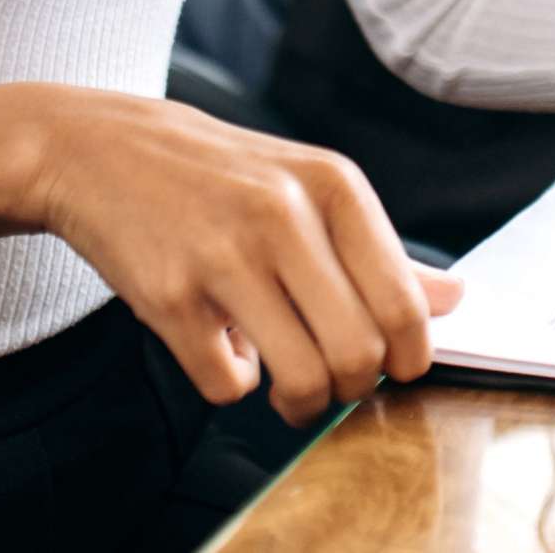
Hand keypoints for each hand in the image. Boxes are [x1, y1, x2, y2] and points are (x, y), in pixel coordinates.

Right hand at [0, 84, 462, 424]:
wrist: (100, 151)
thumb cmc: (219, 177)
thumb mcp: (307, 188)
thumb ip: (380, 252)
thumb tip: (454, 301)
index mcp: (333, 186)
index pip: (403, 303)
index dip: (408, 356)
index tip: (394, 367)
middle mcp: (285, 216)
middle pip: (358, 352)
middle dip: (353, 387)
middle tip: (335, 381)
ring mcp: (224, 257)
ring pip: (300, 380)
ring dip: (301, 403)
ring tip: (289, 386)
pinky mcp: (169, 297)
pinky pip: (228, 385)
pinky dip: (232, 385)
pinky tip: (223, 347)